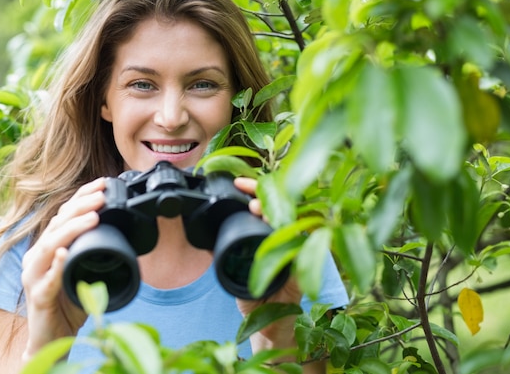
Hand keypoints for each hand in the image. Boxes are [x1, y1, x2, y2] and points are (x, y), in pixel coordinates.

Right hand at [20, 178, 106, 360]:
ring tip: (92, 217)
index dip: (81, 197)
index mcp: (49, 248)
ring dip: (72, 229)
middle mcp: (38, 257)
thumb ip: (95, 255)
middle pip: (57, 224)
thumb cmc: (68, 303)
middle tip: (102, 194)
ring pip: (50, 246)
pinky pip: (46, 279)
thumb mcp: (86, 272)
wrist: (52, 339)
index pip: (64, 215)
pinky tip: (64, 253)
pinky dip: (56, 265)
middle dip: (80, 206)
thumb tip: (124, 237)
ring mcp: (34, 276)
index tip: (102, 183)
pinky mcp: (38, 297)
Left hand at [233, 177, 302, 350]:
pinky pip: (300, 248)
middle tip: (249, 195)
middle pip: (281, 206)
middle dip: (265, 195)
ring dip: (274, 212)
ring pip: (291, 222)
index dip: (254, 189)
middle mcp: (286, 239)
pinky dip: (288, 237)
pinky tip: (276, 230)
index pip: (266, 204)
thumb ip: (225, 250)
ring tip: (257, 209)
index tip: (238, 183)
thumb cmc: (254, 295)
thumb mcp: (233, 268)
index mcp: (270, 235)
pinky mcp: (301, 269)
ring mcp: (296, 251)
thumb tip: (207, 233)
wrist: (267, 326)